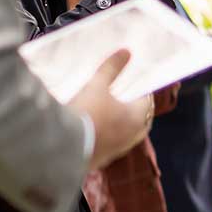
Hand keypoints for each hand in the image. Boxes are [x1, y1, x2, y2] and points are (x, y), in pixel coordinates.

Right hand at [72, 49, 153, 168]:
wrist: (64, 146)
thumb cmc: (86, 112)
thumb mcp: (96, 85)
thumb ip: (111, 68)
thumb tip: (126, 51)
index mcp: (137, 117)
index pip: (147, 101)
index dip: (141, 91)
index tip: (133, 83)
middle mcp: (132, 136)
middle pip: (141, 120)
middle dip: (135, 109)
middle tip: (125, 98)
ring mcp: (118, 150)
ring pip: (128, 135)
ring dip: (123, 124)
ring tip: (111, 113)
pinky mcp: (104, 160)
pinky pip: (113, 146)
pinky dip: (110, 137)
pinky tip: (97, 130)